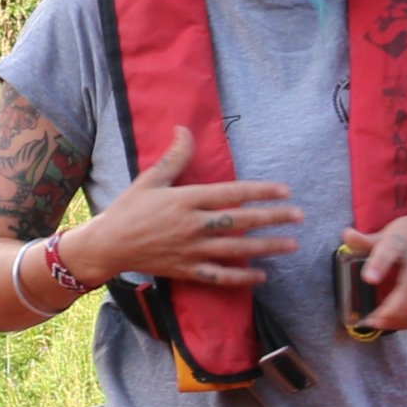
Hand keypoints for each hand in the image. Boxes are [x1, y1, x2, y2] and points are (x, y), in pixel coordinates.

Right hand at [71, 127, 297, 290]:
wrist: (107, 246)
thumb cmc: (128, 210)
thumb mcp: (149, 179)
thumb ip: (174, 157)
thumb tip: (184, 128)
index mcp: (186, 200)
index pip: (232, 193)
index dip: (261, 191)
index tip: (285, 190)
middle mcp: (193, 225)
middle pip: (241, 221)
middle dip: (273, 218)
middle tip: (299, 216)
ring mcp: (191, 250)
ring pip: (236, 249)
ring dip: (267, 247)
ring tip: (291, 244)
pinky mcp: (186, 269)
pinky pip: (219, 276)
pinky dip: (241, 277)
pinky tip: (261, 275)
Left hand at [346, 206, 406, 334]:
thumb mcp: (395, 229)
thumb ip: (369, 240)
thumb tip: (345, 235)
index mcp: (405, 238)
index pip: (392, 247)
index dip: (380, 263)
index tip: (369, 278)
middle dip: (394, 306)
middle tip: (374, 319)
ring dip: (401, 318)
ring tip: (381, 325)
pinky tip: (397, 324)